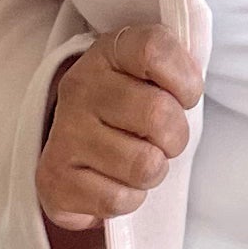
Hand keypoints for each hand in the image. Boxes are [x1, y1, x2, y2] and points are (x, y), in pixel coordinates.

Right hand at [38, 22, 202, 229]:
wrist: (77, 148)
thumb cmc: (131, 108)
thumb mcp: (154, 73)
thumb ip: (176, 67)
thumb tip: (192, 86)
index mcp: (109, 52)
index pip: (154, 49)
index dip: (186, 81)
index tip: (184, 96)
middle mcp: (80, 87)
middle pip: (158, 114)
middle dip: (175, 137)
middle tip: (162, 139)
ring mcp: (64, 133)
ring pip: (144, 164)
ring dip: (153, 171)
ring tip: (138, 160)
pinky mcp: (55, 179)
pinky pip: (118, 199)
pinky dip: (129, 198)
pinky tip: (115, 182)